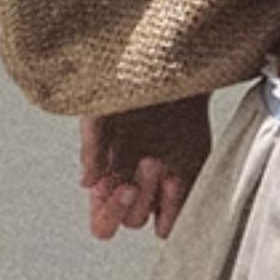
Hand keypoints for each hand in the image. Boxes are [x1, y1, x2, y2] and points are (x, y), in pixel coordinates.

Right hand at [79, 94, 212, 240]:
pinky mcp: (192, 173)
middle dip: (141, 195)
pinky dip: (182, 202)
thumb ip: (92, 143)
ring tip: (165, 169)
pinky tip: (178, 176)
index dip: (110, 213)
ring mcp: (164, 183)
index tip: (123, 186)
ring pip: (159, 220)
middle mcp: (135, 185)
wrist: (170, 57)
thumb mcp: (100, 106)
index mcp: (109, 176)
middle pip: (132, 220)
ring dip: (161, 202)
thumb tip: (87, 183)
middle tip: (149, 160)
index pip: (104, 221)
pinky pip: (188, 207)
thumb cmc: (128, 80)